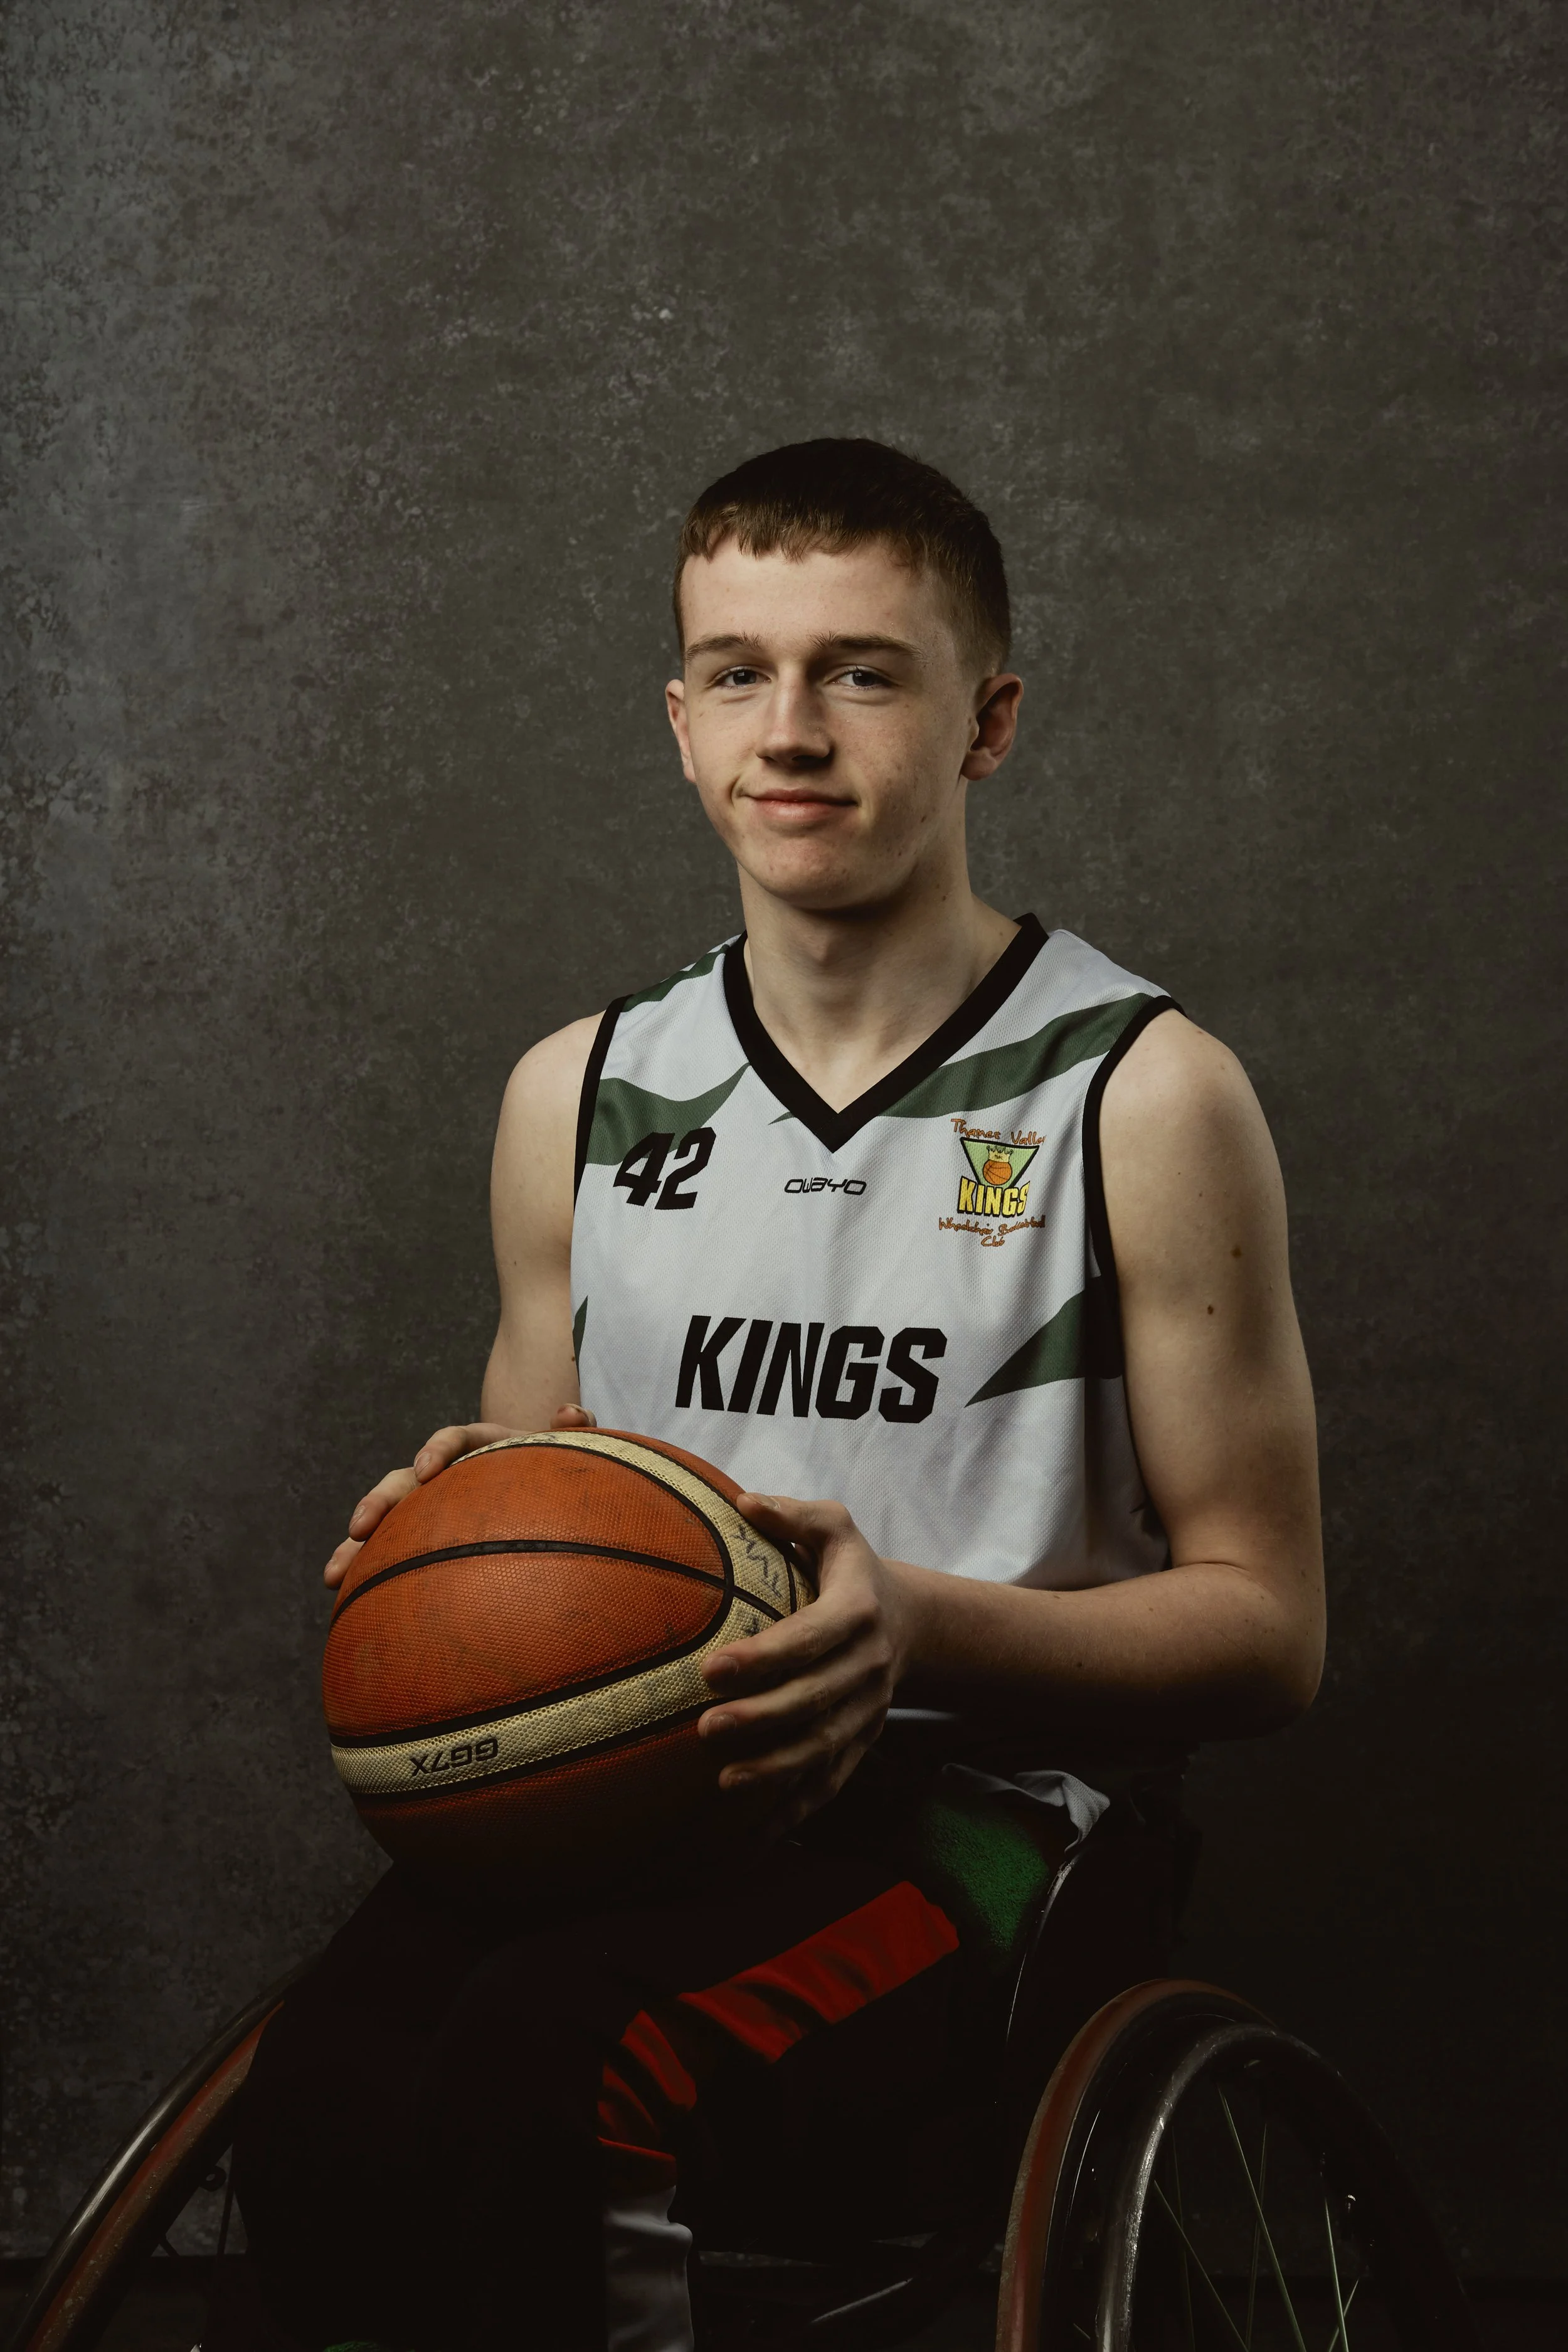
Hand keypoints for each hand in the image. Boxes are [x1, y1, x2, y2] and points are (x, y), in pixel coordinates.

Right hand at [321, 1403, 595, 1586]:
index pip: (456, 1439)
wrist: (546, 1490)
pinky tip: (347, 1603)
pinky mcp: (425, 1538)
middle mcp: (447, 1476)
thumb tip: (567, 1413)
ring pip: (387, 1522)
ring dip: (356, 1546)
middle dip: (379, 1503)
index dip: (438, 1449)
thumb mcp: (573, 1449)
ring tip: (333, 1576)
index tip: (426, 1470)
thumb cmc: (559, 1469)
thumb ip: (576, 1428)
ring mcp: (431, 1508)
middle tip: (359, 1527)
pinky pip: (393, 1554)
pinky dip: (370, 1573)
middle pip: (404, 1482)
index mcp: (482, 1447)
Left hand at [697, 1494, 914, 1834]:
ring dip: (777, 1770)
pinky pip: (832, 1782)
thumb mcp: (835, 1527)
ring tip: (725, 1782)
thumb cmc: (851, 1569)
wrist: (912, 1622)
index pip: (811, 1636)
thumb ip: (792, 1514)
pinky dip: (798, 1810)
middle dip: (763, 1718)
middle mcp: (869, 1665)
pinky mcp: (863, 1742)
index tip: (713, 1668)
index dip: (765, 1656)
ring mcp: (868, 1710)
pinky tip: (756, 1837)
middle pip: (816, 1700)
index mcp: (858, 1611)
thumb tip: (743, 1502)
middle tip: (707, 1728)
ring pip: (825, 1748)